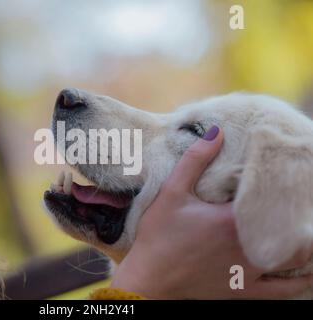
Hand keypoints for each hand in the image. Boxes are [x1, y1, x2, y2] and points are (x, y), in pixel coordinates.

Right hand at [111, 126, 312, 298]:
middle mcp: (249, 247)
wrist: (149, 277)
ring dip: (305, 246)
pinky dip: (300, 280)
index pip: (273, 198)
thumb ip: (194, 160)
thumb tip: (217, 131)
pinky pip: (284, 290)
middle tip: (299, 202)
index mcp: (233, 220)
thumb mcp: (171, 192)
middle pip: (292, 229)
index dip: (283, 187)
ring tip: (304, 232)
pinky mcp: (244, 291)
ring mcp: (250, 272)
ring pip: (295, 260)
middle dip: (299, 215)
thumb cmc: (158, 235)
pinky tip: (307, 271)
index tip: (287, 176)